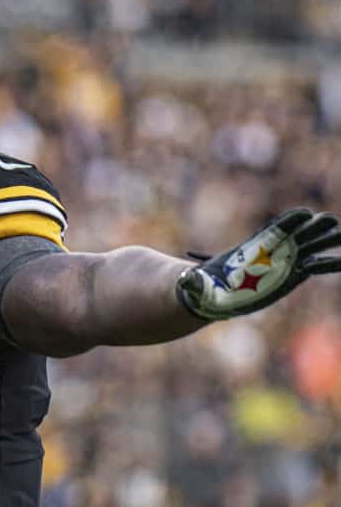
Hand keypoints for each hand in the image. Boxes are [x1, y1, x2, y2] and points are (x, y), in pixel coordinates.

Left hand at [177, 208, 340, 320]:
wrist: (215, 293)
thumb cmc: (206, 289)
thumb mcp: (198, 287)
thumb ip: (194, 283)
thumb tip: (183, 280)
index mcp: (249, 253)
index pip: (269, 234)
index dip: (286, 223)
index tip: (303, 213)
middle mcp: (268, 254)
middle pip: (293, 238)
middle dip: (312, 230)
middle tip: (331, 221)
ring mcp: (281, 262)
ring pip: (307, 249)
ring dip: (324, 242)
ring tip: (340, 232)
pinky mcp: (290, 275)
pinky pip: (313, 267)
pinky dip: (328, 264)